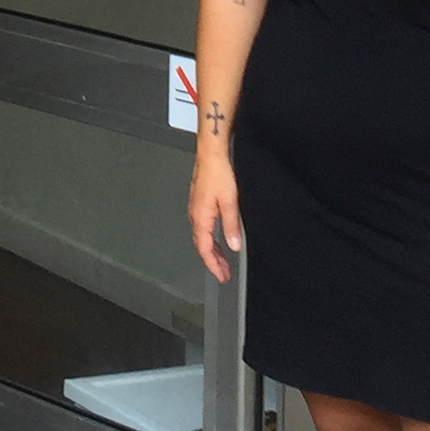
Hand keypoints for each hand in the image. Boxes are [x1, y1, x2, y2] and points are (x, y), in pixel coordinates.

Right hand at [190, 151, 243, 282]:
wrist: (211, 154)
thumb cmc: (217, 173)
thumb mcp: (230, 202)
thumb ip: (232, 226)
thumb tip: (234, 245)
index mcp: (201, 219)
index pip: (205, 250)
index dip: (214, 266)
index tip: (222, 276)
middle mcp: (195, 216)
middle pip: (202, 246)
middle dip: (213, 262)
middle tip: (224, 273)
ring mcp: (196, 209)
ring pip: (202, 237)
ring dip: (212, 251)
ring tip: (223, 260)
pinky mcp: (199, 203)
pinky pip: (203, 228)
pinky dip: (210, 239)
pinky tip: (218, 238)